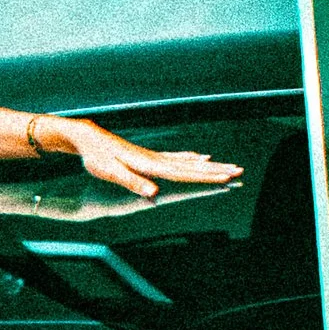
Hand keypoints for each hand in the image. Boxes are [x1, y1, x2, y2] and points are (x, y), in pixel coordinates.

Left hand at [41, 117, 243, 202]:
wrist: (88, 137)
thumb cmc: (96, 156)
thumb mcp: (110, 172)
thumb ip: (132, 182)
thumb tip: (153, 193)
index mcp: (149, 164)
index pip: (183, 173)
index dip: (206, 176)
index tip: (226, 177)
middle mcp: (156, 158)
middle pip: (192, 166)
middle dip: (217, 170)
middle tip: (240, 171)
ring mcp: (155, 155)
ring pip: (189, 162)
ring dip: (210, 165)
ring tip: (229, 166)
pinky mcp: (150, 155)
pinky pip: (178, 158)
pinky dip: (193, 159)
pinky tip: (202, 158)